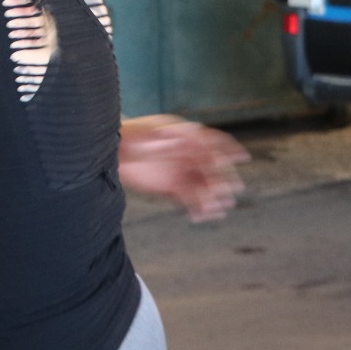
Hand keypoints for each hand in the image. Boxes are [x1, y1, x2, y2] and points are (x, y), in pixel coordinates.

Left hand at [116, 116, 248, 221]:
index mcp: (184, 137)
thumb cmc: (127, 136)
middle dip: (222, 177)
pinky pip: (187, 199)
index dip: (228, 149)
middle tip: (233, 187)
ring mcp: (179, 172)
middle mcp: (186, 155)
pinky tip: (200, 216)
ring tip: (219, 208)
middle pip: (210, 167)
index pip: (212, 142)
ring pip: (202, 185)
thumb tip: (188, 133)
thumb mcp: (145, 134)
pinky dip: (195, 207)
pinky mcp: (170, 188)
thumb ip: (166, 137)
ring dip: (212, 196)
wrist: (109, 153)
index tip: (241, 157)